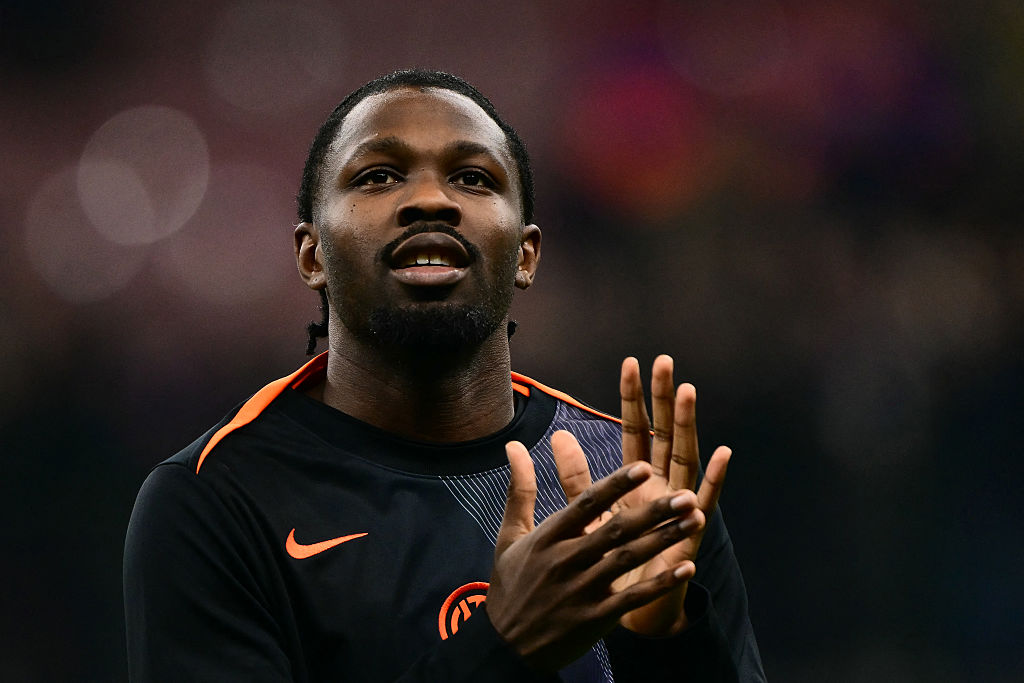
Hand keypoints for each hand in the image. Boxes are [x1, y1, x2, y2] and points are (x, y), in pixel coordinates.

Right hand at [486, 445, 704, 671]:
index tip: (644, 467)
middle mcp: (566, 560)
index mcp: (548, 537)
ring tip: (694, 521)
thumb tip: (514, 444)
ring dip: (664, 540)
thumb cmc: (510, 585)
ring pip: (629, 559)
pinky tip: (687, 568)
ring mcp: (582, 591)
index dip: (616, 485)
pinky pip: (633, 598)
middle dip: (654, 511)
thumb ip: (520, 489)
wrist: (504, 647)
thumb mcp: (509, 535)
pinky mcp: (595, 618)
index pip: (586, 504)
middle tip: (686, 495)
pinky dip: (661, 583)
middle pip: (616, 530)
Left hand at [555, 355, 731, 635]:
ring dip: (688, 426)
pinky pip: (707, 502)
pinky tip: (723, 453)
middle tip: (665, 362)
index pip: (634, 430)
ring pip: (685, 458)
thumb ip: (576, 477)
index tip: (631, 363)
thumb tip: (558, 437)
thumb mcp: (589, 513)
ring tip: (689, 392)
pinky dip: (715, 478)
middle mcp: (660, 487)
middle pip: (663, 434)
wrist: (626, 609)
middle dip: (664, 399)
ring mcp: (678, 506)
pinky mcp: (690, 533)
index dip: (632, 399)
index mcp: (635, 481)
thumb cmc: (610, 560)